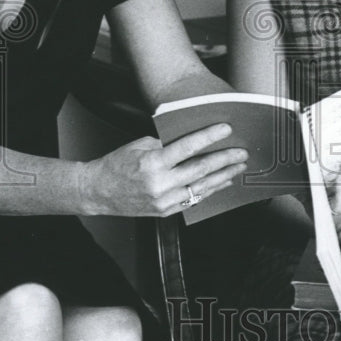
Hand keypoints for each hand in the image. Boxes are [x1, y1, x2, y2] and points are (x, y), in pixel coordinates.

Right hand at [80, 123, 248, 216]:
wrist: (98, 192)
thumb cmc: (118, 164)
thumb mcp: (141, 145)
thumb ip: (167, 144)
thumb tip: (195, 140)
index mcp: (153, 163)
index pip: (187, 147)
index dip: (209, 137)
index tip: (226, 129)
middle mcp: (160, 184)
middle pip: (200, 169)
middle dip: (225, 159)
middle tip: (242, 152)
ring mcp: (164, 201)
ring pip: (201, 187)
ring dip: (224, 176)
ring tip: (239, 167)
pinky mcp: (166, 211)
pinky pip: (194, 200)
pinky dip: (211, 190)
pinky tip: (223, 182)